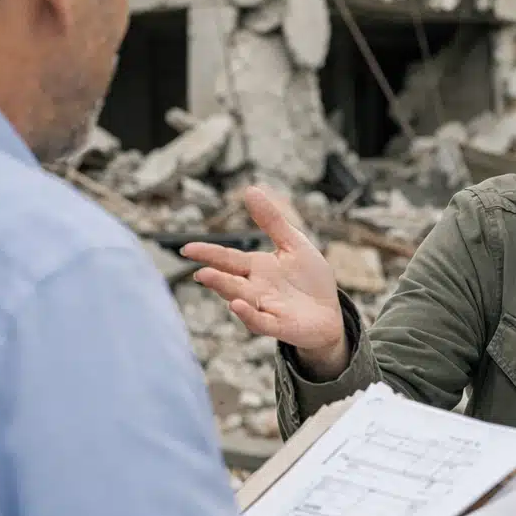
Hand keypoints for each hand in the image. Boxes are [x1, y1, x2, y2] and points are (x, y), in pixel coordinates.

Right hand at [180, 186, 348, 377]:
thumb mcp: (293, 244)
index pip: (227, 258)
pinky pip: (260, 321)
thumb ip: (272, 221)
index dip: (208, 253)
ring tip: (207, 277)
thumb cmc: (309, 279)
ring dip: (224, 289)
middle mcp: (255, 288)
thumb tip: (250, 189)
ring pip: (241, 298)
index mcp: (256, 268)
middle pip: (230, 279)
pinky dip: (248, 315)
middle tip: (197, 268)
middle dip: (213, 275)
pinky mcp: (280, 326)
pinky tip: (238, 305)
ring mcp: (266, 308)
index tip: (186, 248)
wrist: (329, 313)